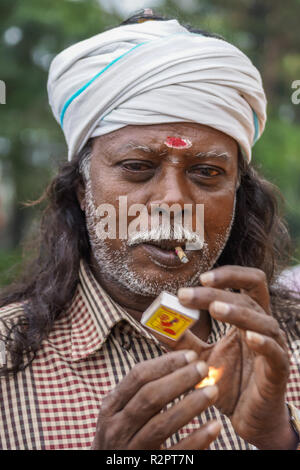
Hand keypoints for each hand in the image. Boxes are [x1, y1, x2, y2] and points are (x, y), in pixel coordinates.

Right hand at [91, 349, 220, 449]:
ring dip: (190, 405)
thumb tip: (181, 362)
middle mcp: (116, 428)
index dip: (166, 363)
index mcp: (111, 407)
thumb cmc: (123, 437)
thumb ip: (141, 390)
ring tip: (213, 391)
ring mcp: (130, 450)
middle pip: (149, 397)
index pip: (138, 377)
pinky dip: (197, 439)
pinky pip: (175, 454)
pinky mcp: (147, 468)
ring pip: (161, 425)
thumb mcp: (121, 412)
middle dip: (179, 379)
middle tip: (204, 368)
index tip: (191, 355)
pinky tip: (215, 426)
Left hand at [155, 266, 295, 448]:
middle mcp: (263, 327)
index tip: (200, 278)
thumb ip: (180, 339)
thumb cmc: (228, 383)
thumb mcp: (199, 357)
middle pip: (248, 297)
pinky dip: (264, 343)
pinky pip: (275, 353)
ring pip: (263, 321)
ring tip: (215, 309)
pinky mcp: (278, 371)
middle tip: (187, 295)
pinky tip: (250, 337)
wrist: (249, 419)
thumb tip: (151, 322)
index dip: (227, 276)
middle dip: (218, 292)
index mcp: (247, 318)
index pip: (246, 284)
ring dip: (238, 312)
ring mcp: (275, 347)